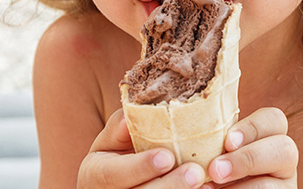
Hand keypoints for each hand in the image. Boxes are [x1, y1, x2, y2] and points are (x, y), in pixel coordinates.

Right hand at [78, 109, 206, 187]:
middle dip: (169, 186)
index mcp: (95, 176)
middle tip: (195, 172)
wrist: (120, 182)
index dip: (140, 167)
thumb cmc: (116, 153)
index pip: (113, 174)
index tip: (167, 156)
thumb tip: (128, 119)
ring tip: (207, 184)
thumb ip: (118, 128)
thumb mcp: (110, 140)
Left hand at [206, 107, 297, 187]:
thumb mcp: (209, 153)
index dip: (253, 127)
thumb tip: (189, 155)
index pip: (274, 120)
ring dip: (241, 188)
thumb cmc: (206, 169)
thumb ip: (206, 147)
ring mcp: (280, 186)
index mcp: (267, 138)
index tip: (228, 141)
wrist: (207, 186)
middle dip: (250, 158)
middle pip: (285, 149)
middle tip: (216, 170)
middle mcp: (280, 161)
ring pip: (273, 185)